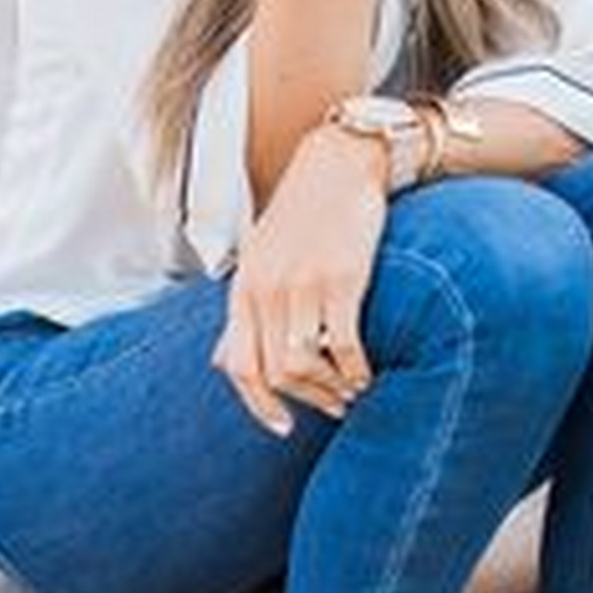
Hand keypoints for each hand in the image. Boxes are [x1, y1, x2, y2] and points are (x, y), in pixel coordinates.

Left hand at [209, 128, 388, 434]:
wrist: (339, 164)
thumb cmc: (304, 214)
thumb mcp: (260, 260)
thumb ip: (244, 312)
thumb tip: (223, 364)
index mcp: (244, 289)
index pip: (239, 367)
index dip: (259, 407)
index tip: (283, 427)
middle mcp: (266, 290)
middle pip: (275, 373)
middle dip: (307, 400)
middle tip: (333, 407)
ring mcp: (302, 285)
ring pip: (306, 364)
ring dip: (333, 388)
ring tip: (353, 392)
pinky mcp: (340, 278)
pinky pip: (344, 345)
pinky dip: (358, 370)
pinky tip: (369, 372)